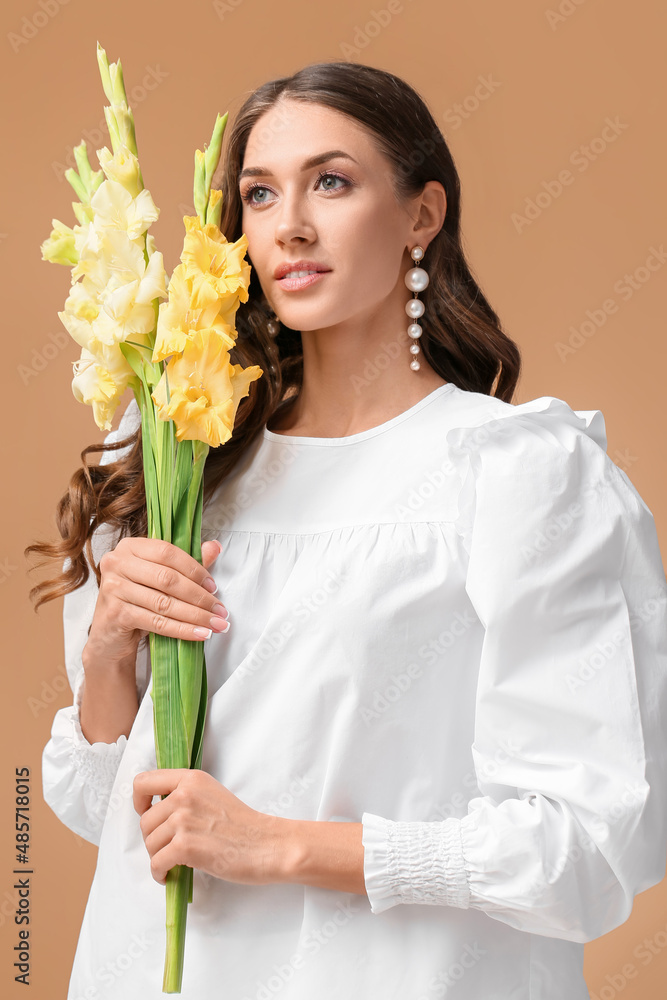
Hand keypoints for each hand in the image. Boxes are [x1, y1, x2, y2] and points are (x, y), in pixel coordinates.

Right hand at [84, 537, 228, 666]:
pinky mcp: (116, 613)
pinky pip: (157, 622)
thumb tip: (214, 547)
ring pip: (164, 602)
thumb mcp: (159, 580)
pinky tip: (199, 634)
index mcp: (129, 547)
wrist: (109, 636)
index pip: (167, 552)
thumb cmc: (136, 602)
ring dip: (195, 615)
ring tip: (215, 624)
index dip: (194, 569)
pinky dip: (182, 629)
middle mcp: (117, 563)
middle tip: (220, 610)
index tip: (214, 586)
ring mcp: (114, 588)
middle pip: (167, 578)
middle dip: (199, 596)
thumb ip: (185, 562)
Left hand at [133, 768, 286, 886]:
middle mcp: (184, 795)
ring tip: (174, 863)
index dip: (140, 801)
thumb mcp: (212, 795)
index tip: (148, 813)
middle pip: (145, 821)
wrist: (267, 844)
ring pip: (149, 843)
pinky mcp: (186, 846)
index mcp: (191, 779)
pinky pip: (156, 863)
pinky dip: (159, 874)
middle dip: (153, 839)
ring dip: (158, 857)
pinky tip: (170, 876)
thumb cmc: (243, 825)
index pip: (143, 782)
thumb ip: (186, 796)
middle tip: (170, 848)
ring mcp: (184, 820)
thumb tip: (157, 813)